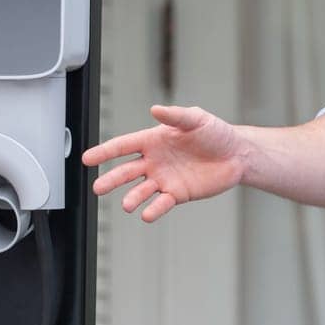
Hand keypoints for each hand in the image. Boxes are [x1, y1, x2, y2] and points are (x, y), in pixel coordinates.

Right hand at [81, 104, 246, 222]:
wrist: (237, 155)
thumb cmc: (215, 133)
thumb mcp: (196, 119)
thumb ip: (175, 116)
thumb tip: (155, 110)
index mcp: (153, 140)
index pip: (123, 146)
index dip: (104, 152)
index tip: (87, 158)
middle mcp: (154, 161)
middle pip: (126, 172)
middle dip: (111, 179)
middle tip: (97, 187)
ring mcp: (164, 179)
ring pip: (141, 190)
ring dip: (132, 198)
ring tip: (126, 204)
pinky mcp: (177, 194)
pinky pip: (161, 203)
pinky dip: (153, 210)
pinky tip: (147, 215)